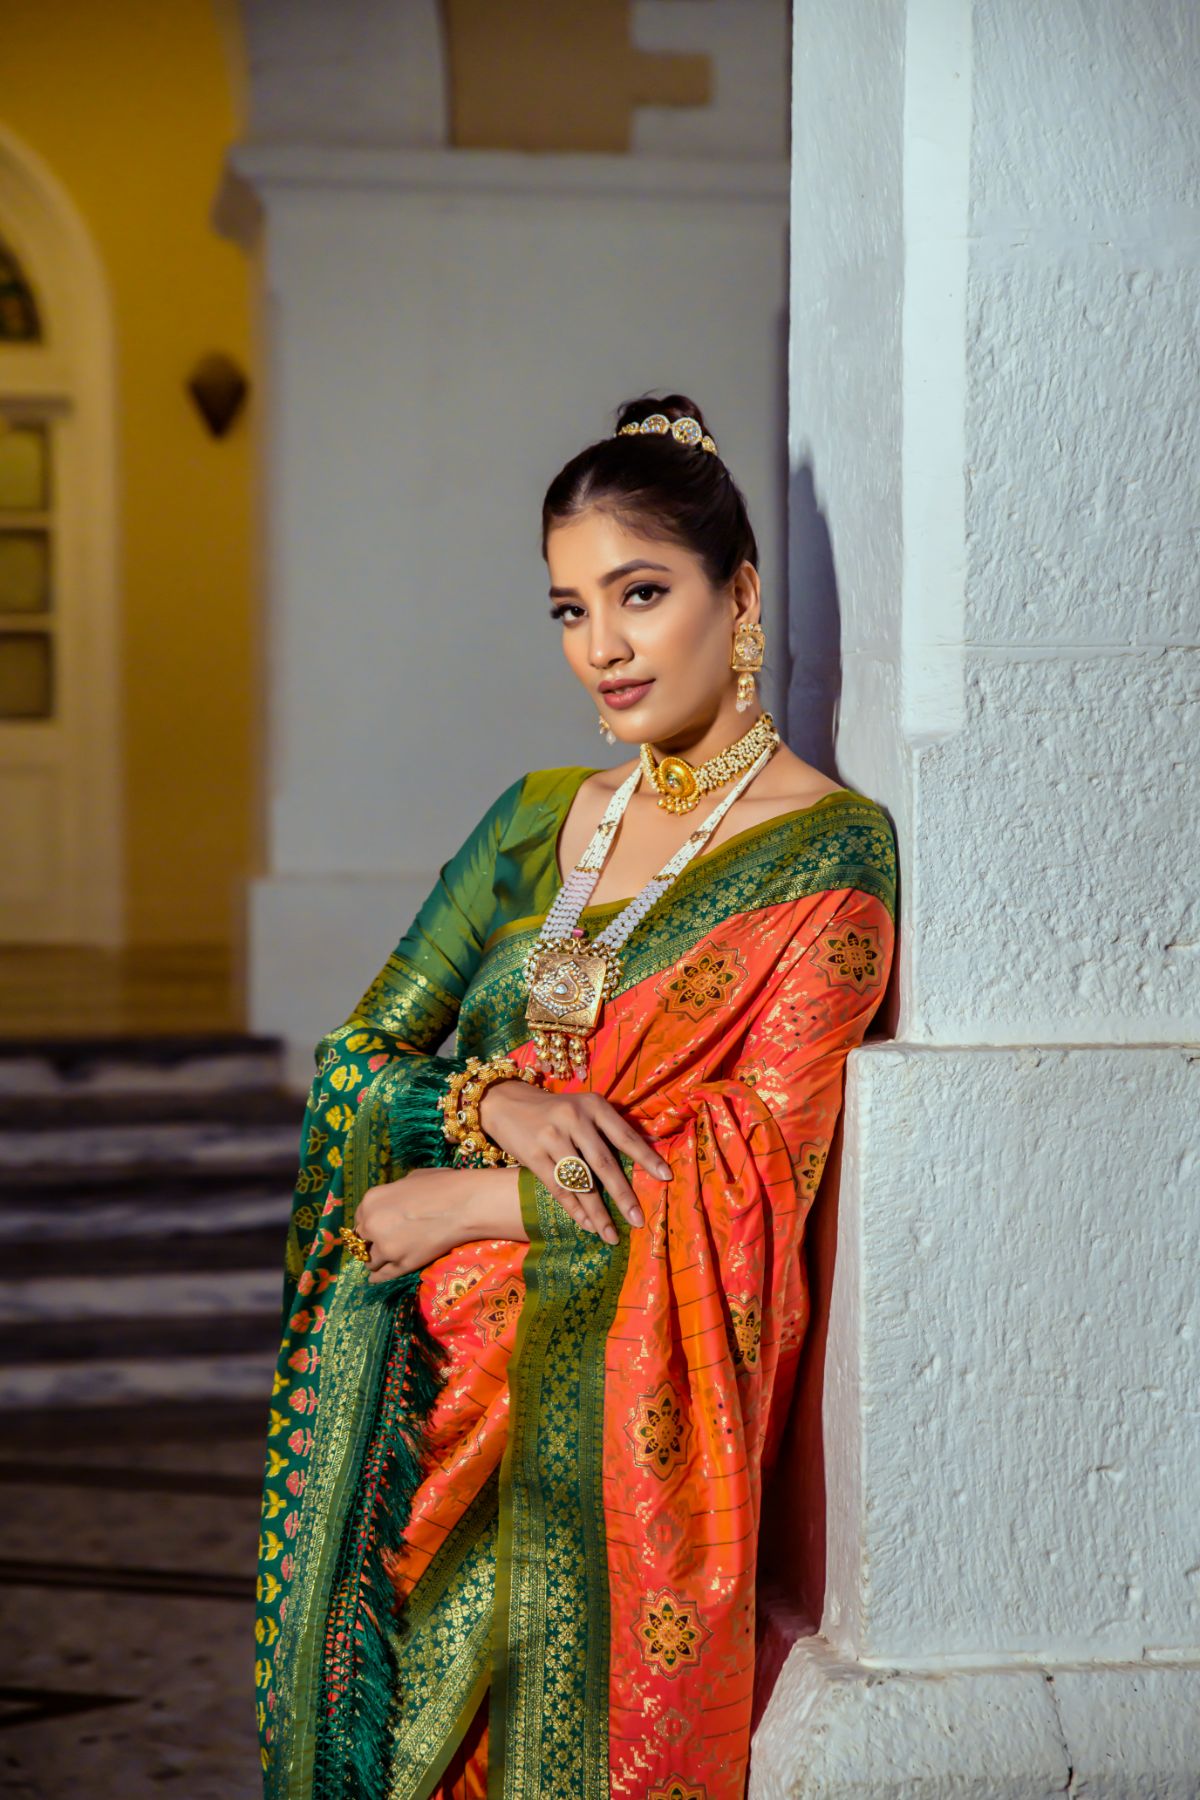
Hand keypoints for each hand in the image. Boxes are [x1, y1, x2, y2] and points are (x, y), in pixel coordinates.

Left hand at [354, 1166, 524, 1282]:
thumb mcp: (411, 1179)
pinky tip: (375, 1278)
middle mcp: (372, 1225)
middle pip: (362, 1240)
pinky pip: (382, 1275)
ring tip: (382, 1260)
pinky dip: (377, 1277)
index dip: (369, 1223)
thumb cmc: (442, 1185)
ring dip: (375, 1260)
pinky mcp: (401, 1264)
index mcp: (371, 1200)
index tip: (377, 1228)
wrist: (464, 1204)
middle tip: (383, 1242)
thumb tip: (394, 1203)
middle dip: (371, 1241)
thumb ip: (394, 1194)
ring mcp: (386, 1247)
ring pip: (370, 1260)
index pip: (360, 1218)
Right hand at [477, 1079, 671, 1245]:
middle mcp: (574, 1118)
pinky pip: (558, 1188)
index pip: (625, 1135)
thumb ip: (610, 1127)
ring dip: (597, 1213)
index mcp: (594, 1105)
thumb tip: (649, 1149)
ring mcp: (552, 1137)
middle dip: (623, 1195)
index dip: (647, 1158)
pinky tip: (587, 1225)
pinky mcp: (533, 1155)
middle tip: (639, 1221)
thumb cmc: (556, 1110)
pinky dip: (574, 1209)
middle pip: (604, 1163)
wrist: (507, 1103)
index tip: (666, 1178)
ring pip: (580, 1182)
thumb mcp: (584, 1108)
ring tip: (611, 1235)